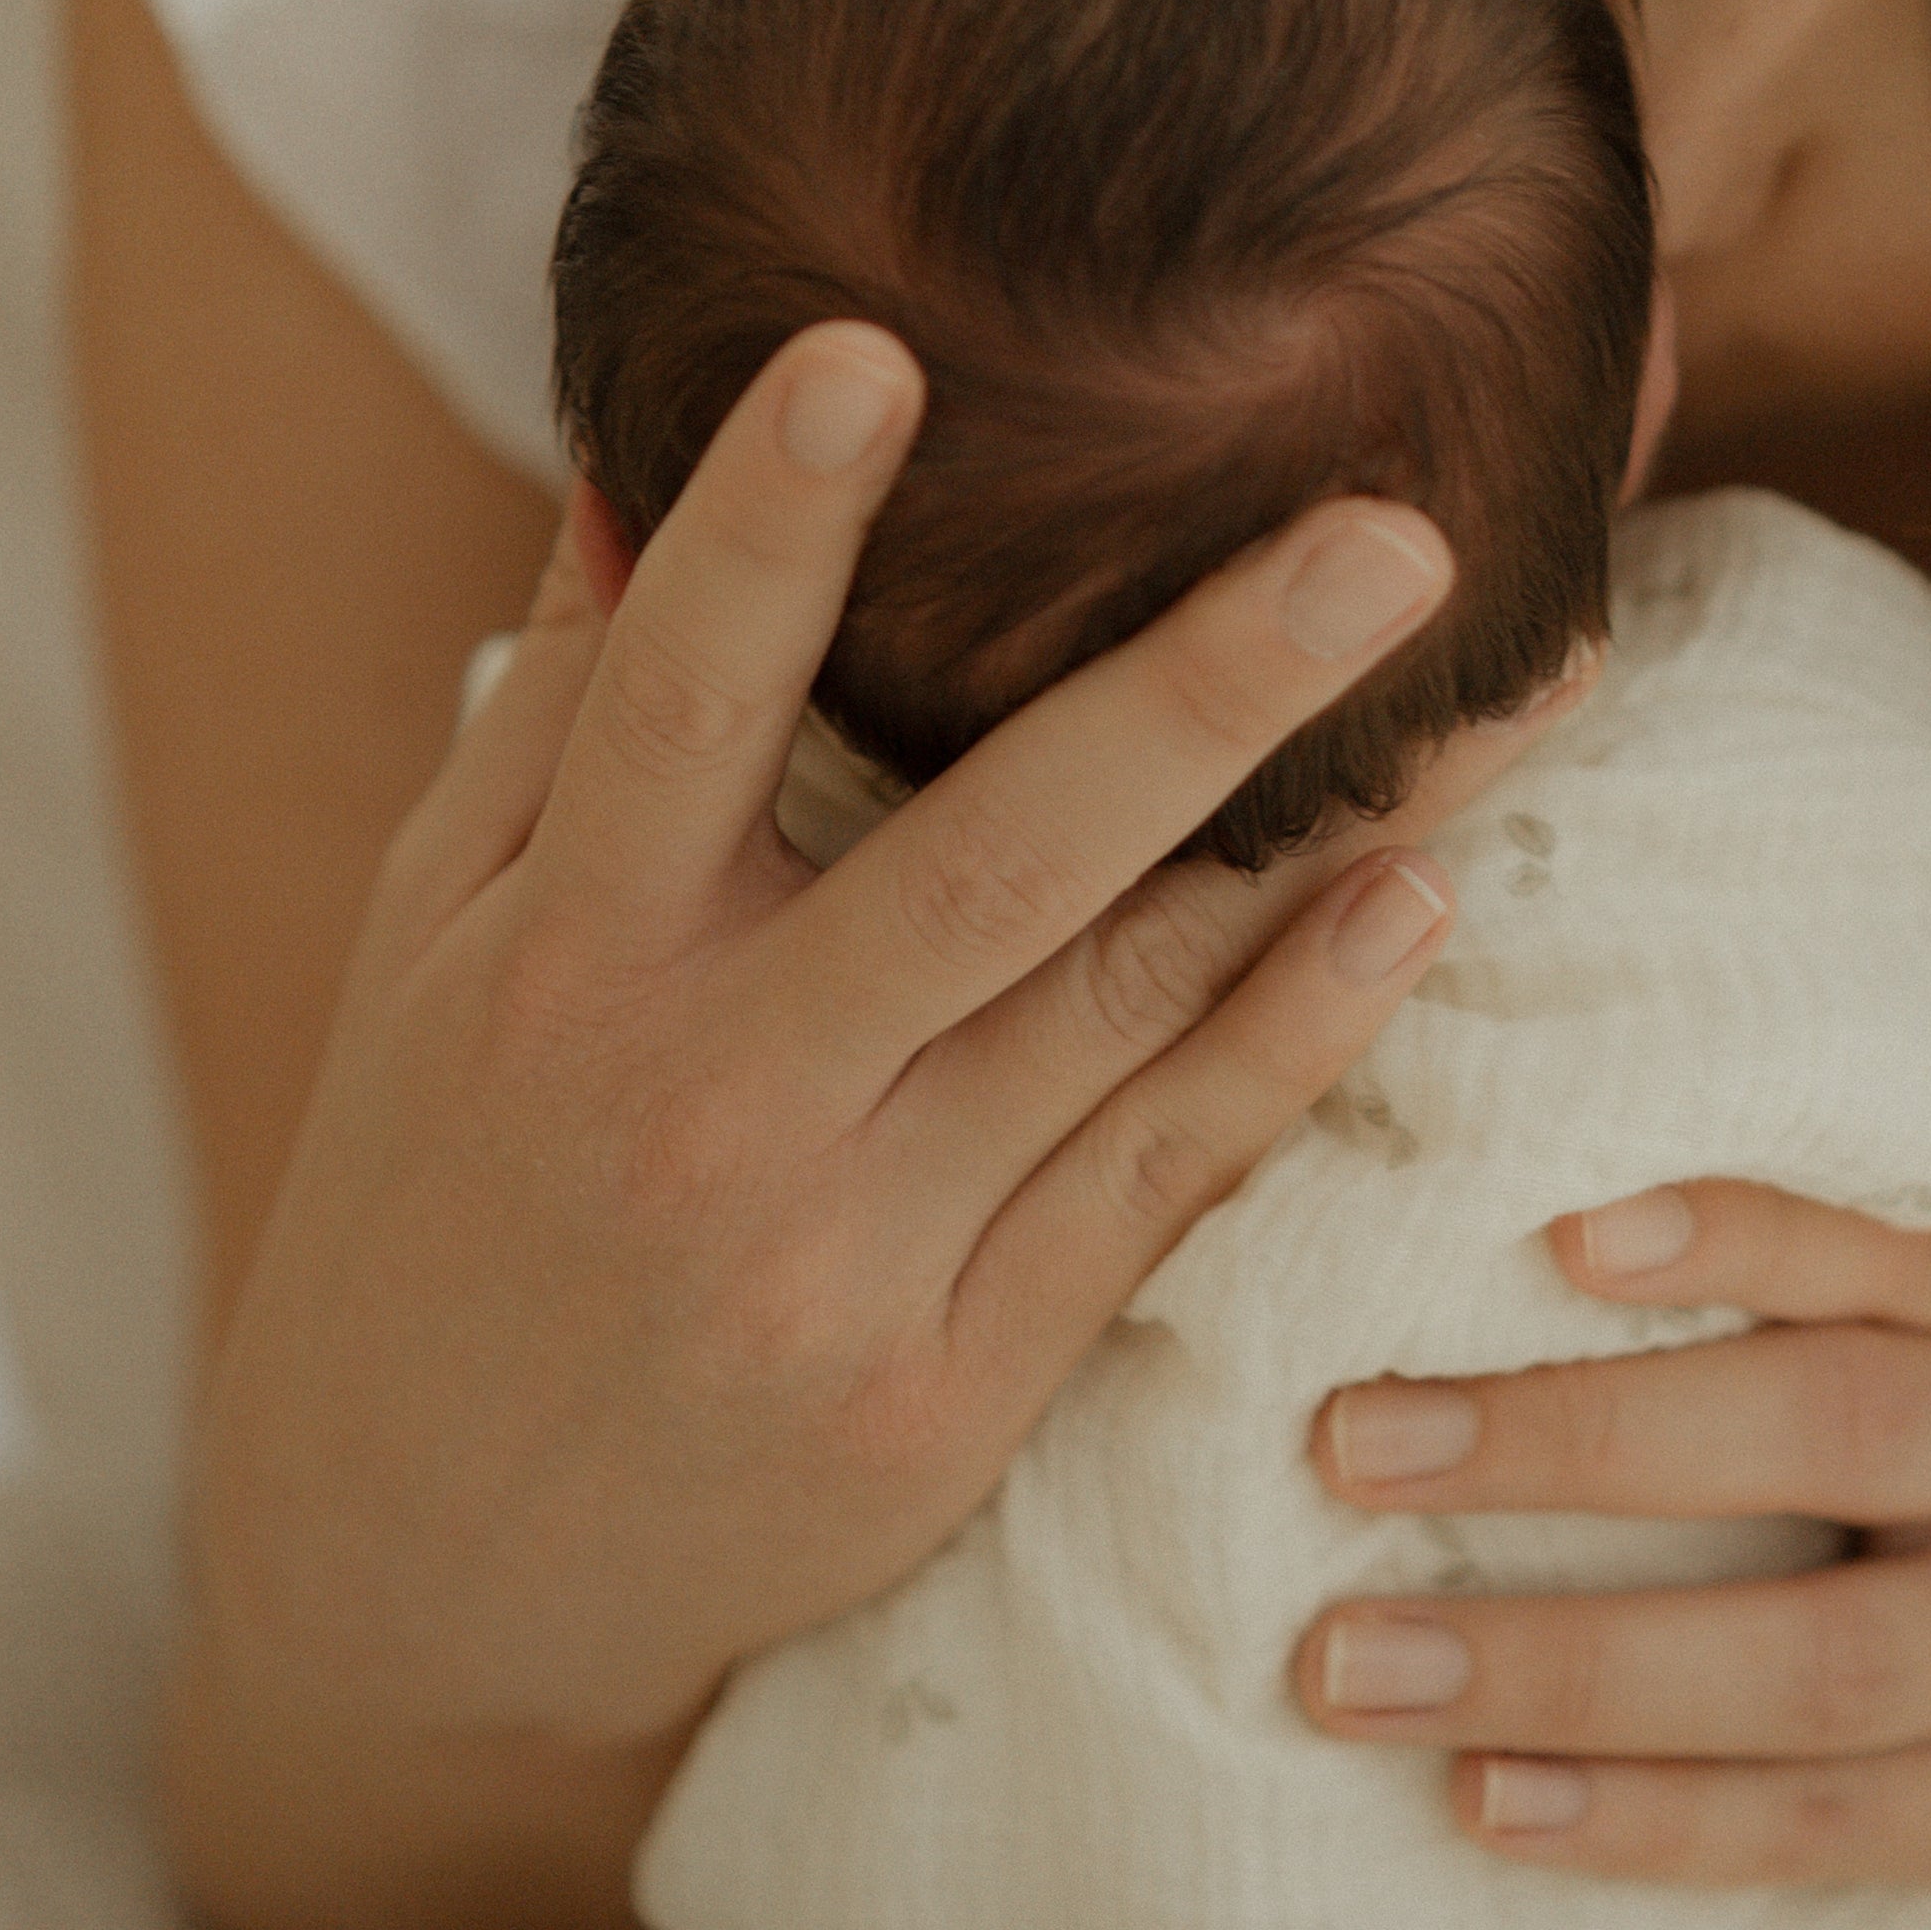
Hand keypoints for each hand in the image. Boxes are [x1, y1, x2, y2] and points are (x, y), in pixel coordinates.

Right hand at [174, 323, 1571, 1929]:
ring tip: (1513, 682)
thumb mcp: (425, 946)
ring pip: (1123, 1006)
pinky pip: (1159, 1178)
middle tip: (1393, 529)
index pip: (668, 702)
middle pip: (988, 856)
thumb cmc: (433, 1195)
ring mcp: (842, 1259)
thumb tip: (626, 440)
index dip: (764, 528)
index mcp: (556, 959)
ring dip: (1333, 836)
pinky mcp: (951, 1394)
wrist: (417, 1584)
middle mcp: (705, 1099)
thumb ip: (550, 707)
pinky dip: (1293, 1034)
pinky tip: (1417, 897)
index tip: (872, 345)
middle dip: (1202, 685)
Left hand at [1291, 1182, 1930, 1929]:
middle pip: (1823, 1439)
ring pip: (1803, 1669)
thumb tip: (1553, 1229)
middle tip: (1347, 1441)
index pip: (1881, 1261)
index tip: (1551, 1232)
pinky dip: (1647, 1825)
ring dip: (1563, 1667)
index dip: (1734, 1236)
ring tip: (1351, 1664)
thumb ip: (1851, 1292)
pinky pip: (1818, 1830)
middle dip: (1571, 1441)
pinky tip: (1489, 1803)